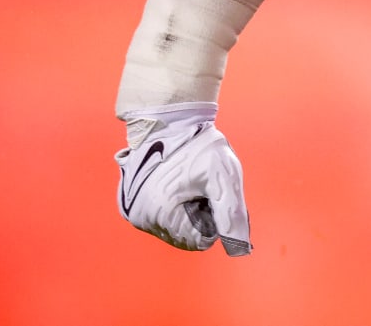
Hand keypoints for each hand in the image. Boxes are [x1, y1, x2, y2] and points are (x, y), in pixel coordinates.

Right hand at [115, 103, 251, 254]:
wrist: (170, 119)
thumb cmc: (199, 145)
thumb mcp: (224, 177)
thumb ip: (232, 215)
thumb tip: (239, 250)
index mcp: (161, 213)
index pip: (201, 240)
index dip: (212, 216)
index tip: (208, 189)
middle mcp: (141, 217)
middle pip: (185, 236)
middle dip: (198, 214)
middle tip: (198, 184)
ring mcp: (133, 211)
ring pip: (173, 228)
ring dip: (184, 210)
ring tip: (185, 181)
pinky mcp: (130, 204)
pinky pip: (160, 217)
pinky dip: (171, 204)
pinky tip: (174, 183)